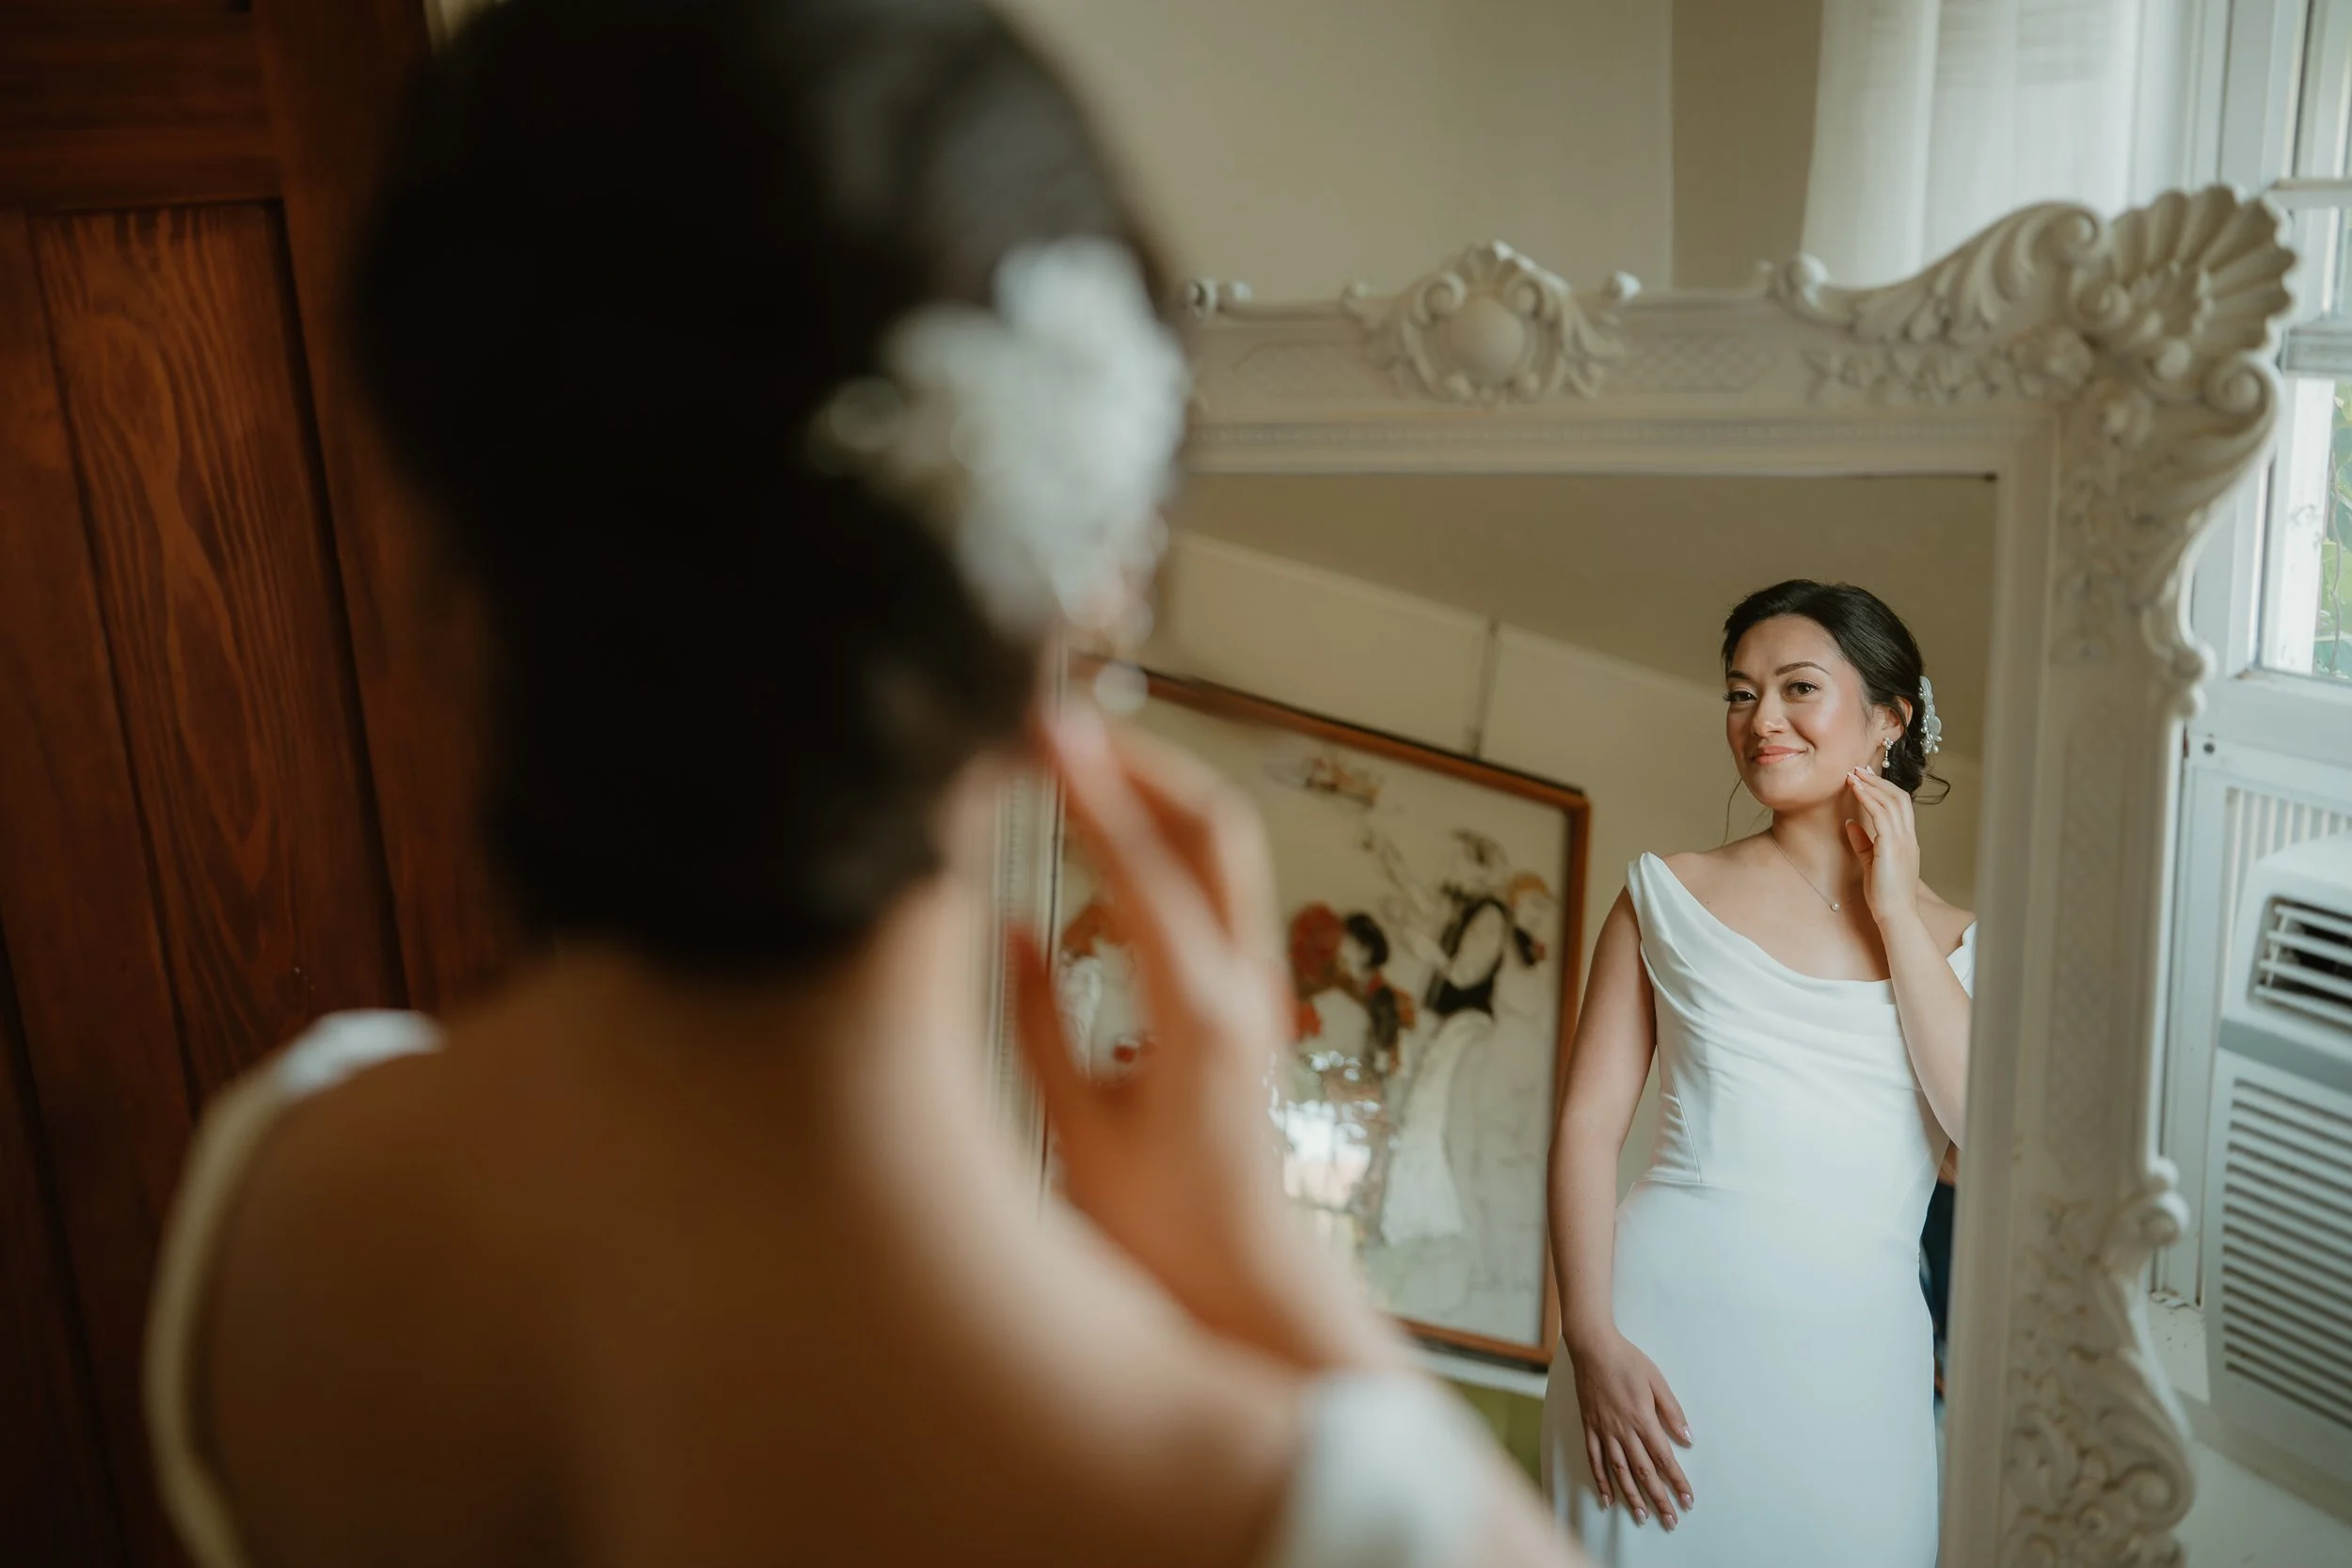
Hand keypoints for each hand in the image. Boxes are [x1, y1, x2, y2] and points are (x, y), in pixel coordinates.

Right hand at [1016, 708, 1400, 1370]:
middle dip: (1140, 763)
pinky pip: (1214, 886)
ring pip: (1221, 849)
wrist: (1244, 1277)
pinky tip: (1111, 832)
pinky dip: (1165, 838)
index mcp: (1198, 1017)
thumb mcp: (1077, 1130)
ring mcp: (1259, 984)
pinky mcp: (1251, 993)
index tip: (1046, 731)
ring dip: (1157, 791)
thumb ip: (1040, 1022)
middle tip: (1062, 726)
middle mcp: (1245, 985)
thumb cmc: (1158, 1225)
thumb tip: (1006, 924)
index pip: (1143, 875)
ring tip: (1080, 756)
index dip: (1092, 794)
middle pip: (1211, 829)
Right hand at [1568, 1329, 1692, 1528]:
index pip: (1664, 1459)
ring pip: (1619, 1471)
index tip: (1687, 1500)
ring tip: (1643, 1516)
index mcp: (1643, 1419)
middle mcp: (1623, 1430)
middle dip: (1659, 1499)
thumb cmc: (1627, 1360)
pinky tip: (1607, 1498)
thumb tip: (1687, 1438)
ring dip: (1632, 1496)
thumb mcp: (1657, 1380)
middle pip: (1643, 1472)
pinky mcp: (1589, 1427)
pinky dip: (1601, 1481)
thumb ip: (1672, 1411)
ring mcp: (1603, 1431)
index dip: (1677, 1482)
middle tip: (1669, 1521)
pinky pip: (1595, 1459)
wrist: (1592, 1347)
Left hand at [1845, 768, 1921, 926]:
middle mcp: (1908, 837)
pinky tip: (1855, 789)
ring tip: (1853, 775)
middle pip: (1899, 798)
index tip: (1865, 778)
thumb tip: (1850, 823)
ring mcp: (1903, 841)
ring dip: (1871, 785)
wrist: (1894, 914)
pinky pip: (1881, 815)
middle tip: (1857, 769)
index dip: (1884, 788)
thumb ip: (1862, 842)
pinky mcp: (1892, 847)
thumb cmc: (1884, 894)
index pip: (1901, 805)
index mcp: (1907, 841)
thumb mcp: (1871, 862)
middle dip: (1878, 781)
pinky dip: (1868, 798)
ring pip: (1891, 802)